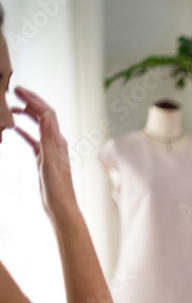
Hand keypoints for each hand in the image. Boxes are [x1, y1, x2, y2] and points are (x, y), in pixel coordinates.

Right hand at [12, 86, 79, 220]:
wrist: (61, 206)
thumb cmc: (58, 187)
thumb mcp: (50, 161)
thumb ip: (47, 138)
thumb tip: (46, 115)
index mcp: (58, 141)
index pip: (47, 113)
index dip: (33, 99)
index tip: (18, 90)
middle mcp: (56, 143)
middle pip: (44, 116)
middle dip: (30, 102)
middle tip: (14, 92)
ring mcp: (50, 151)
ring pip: (38, 127)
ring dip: (27, 115)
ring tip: (12, 107)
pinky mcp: (44, 159)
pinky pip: (33, 141)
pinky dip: (24, 132)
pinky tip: (15, 129)